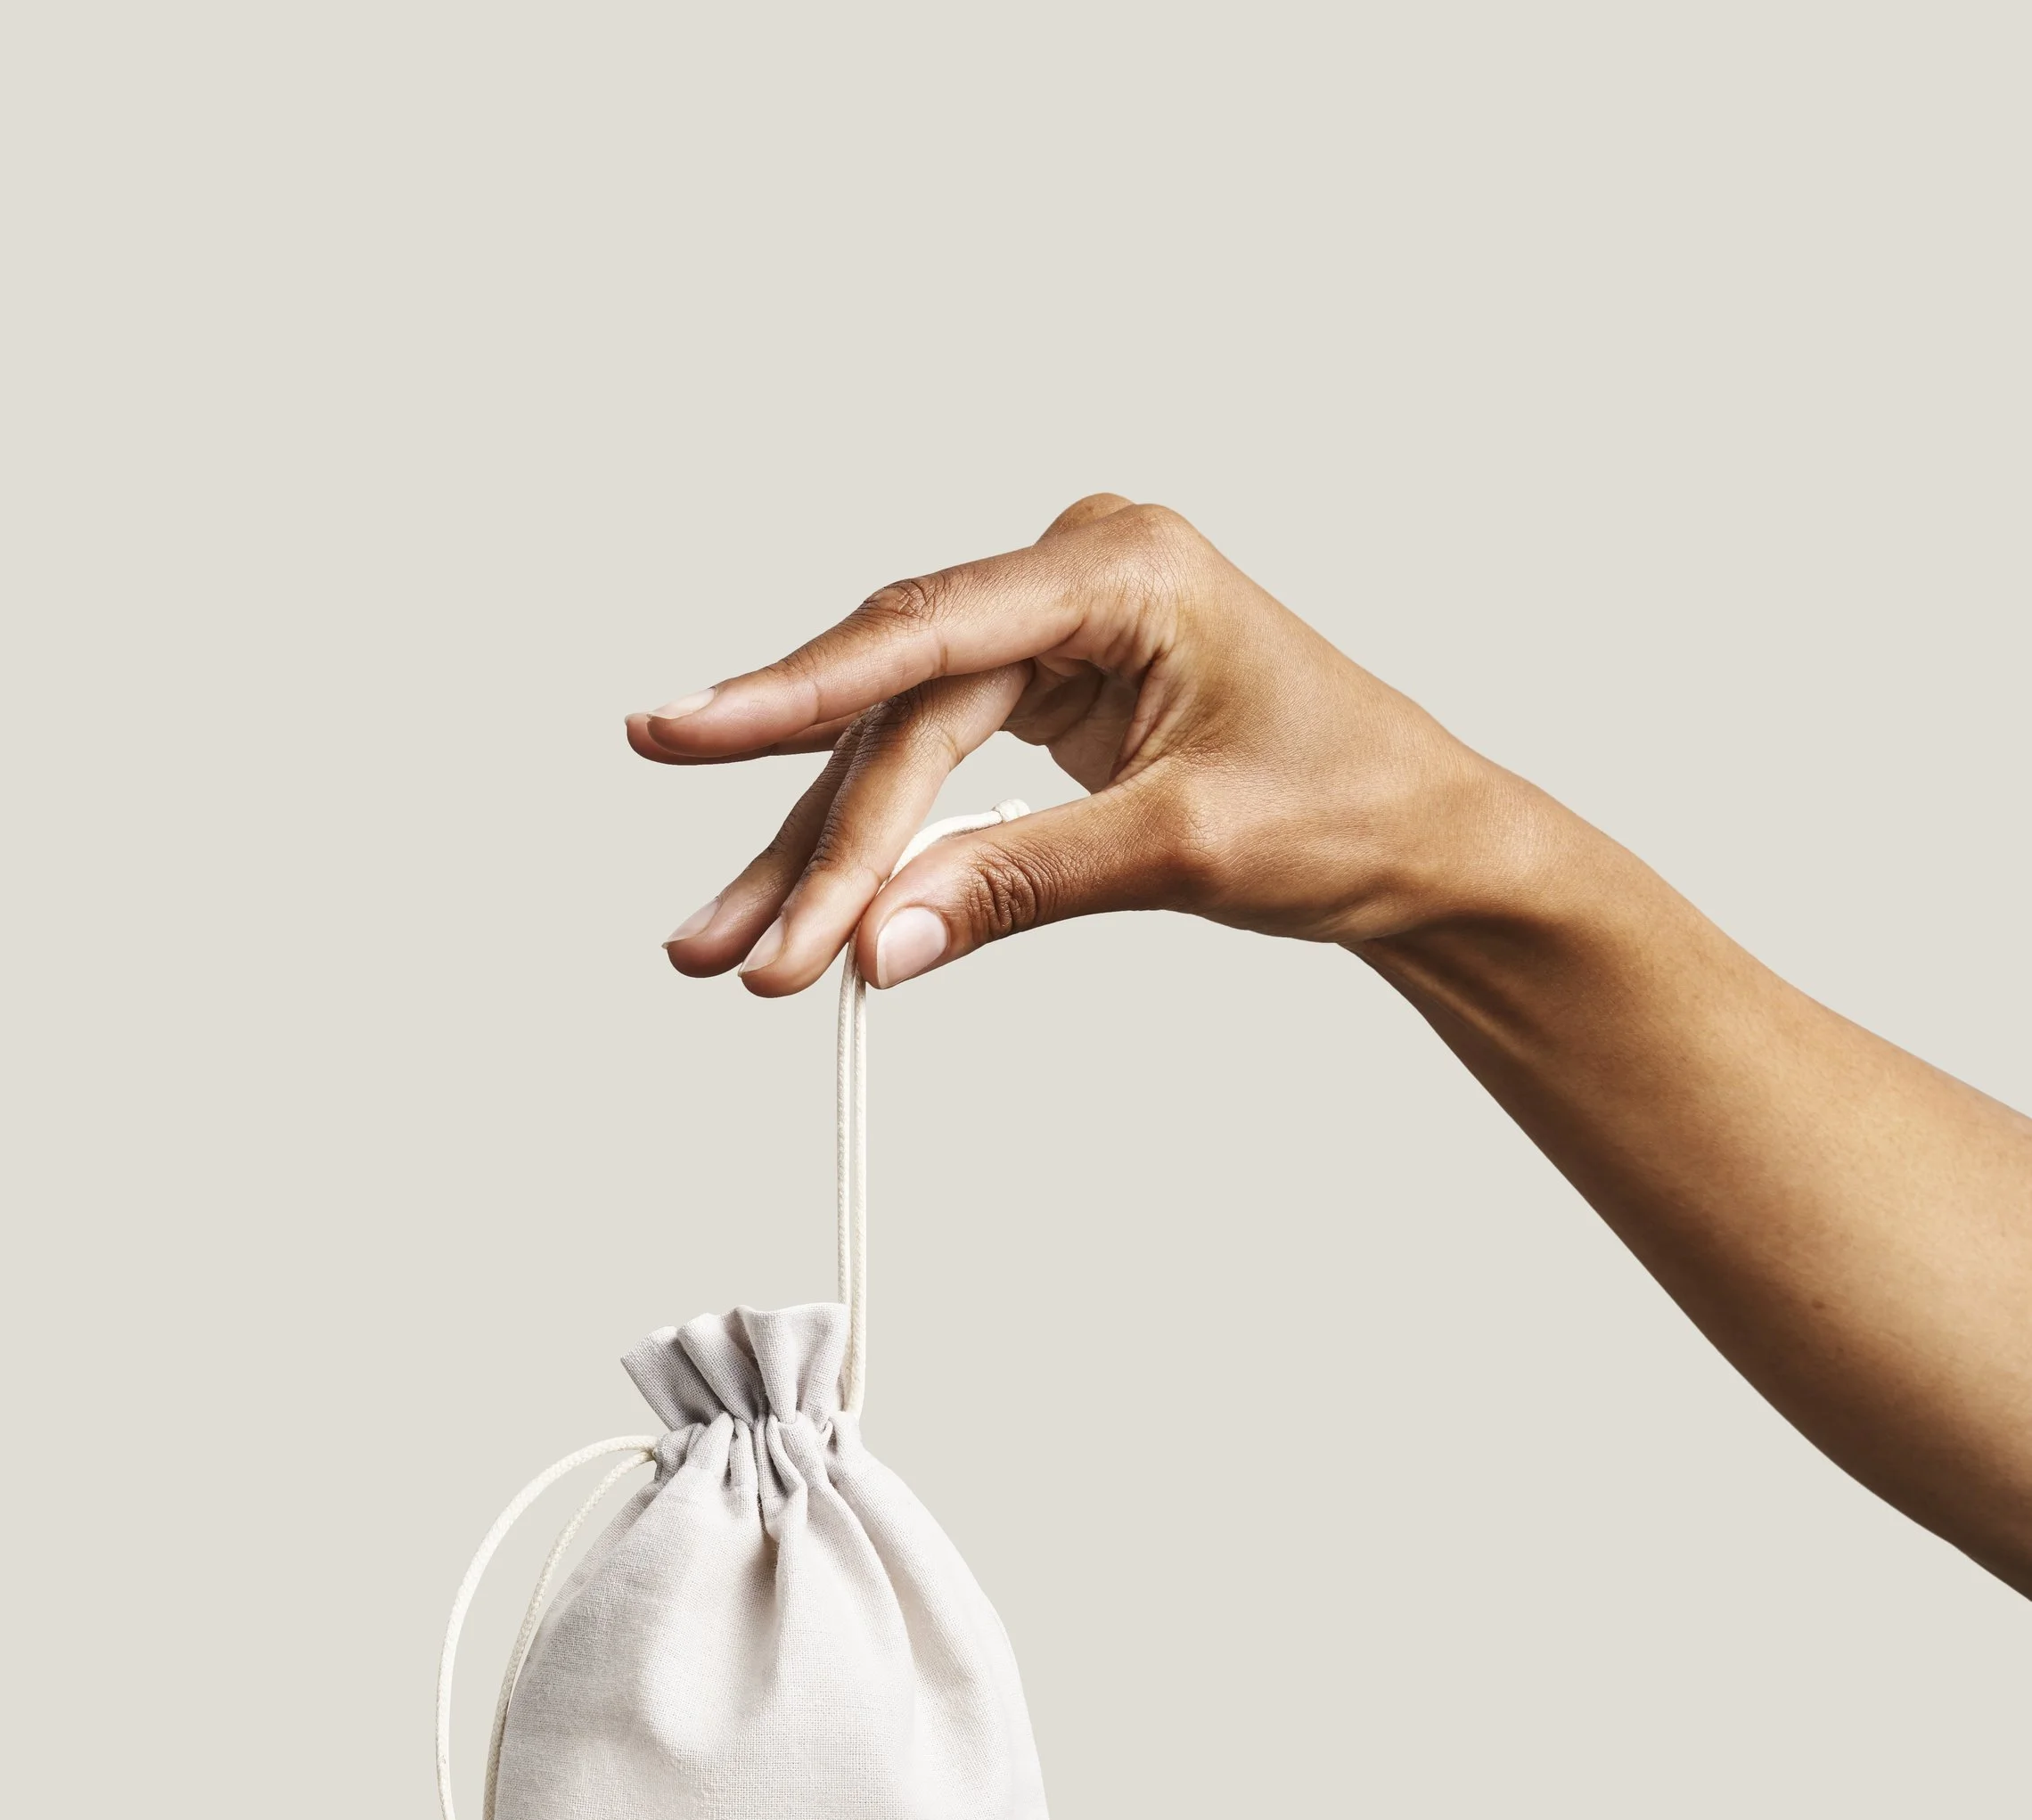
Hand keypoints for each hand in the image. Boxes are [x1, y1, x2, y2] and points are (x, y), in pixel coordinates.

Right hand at [632, 497, 1540, 999]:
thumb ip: (1022, 883)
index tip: (689, 734)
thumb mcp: (1184, 849)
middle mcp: (1074, 583)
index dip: (794, 696)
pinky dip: (878, 859)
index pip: (925, 637)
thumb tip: (881, 941)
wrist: (1429, 845)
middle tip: (723, 939)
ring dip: (818, 862)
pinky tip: (809, 917)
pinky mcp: (1048, 705)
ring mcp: (1055, 643)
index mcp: (1122, 568)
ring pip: (897, 755)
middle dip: (811, 840)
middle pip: (897, 714)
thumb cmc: (1351, 810)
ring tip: (732, 951)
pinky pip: (931, 780)